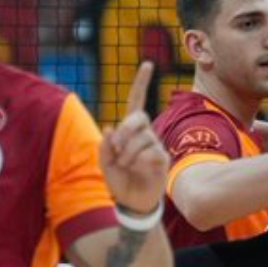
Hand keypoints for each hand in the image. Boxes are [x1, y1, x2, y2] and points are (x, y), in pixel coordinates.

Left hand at [101, 62, 168, 213]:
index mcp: (129, 130)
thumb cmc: (119, 179)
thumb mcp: (105, 163)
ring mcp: (155, 146)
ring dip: (128, 153)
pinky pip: (150, 152)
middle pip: (138, 117)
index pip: (136, 102)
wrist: (132, 202)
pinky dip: (138, 162)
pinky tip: (137, 170)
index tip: (148, 64)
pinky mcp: (162, 159)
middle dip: (124, 131)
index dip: (142, 84)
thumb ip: (105, 146)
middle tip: (117, 150)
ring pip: (142, 138)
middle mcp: (145, 134)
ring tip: (125, 165)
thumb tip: (110, 128)